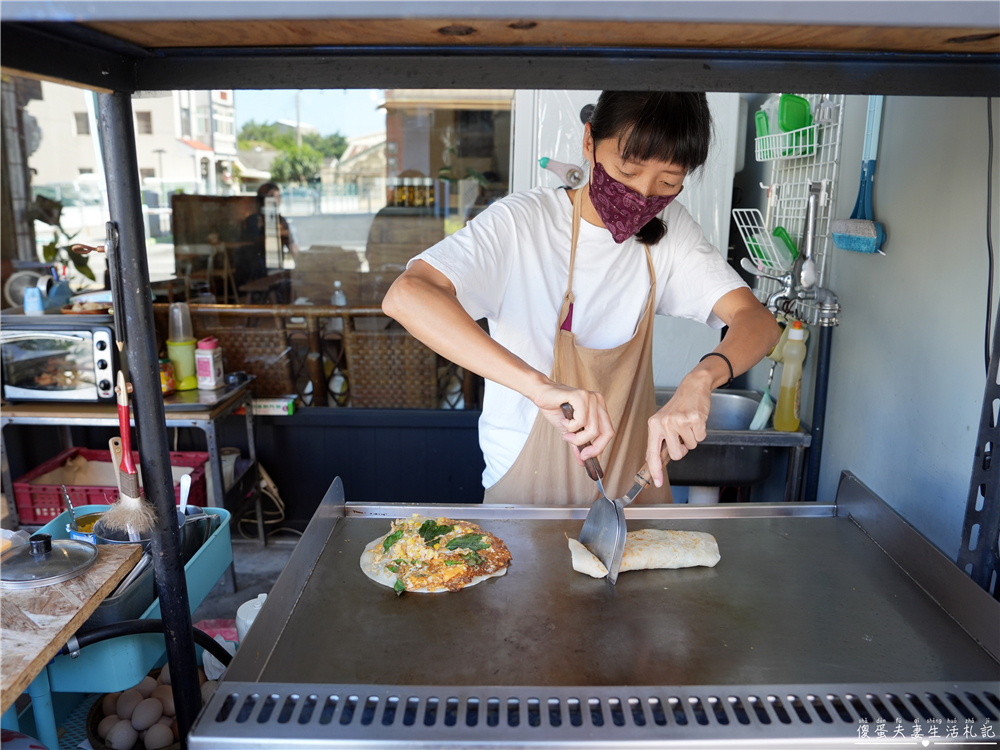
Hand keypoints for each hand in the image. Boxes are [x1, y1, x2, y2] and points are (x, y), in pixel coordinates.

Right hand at [528, 382, 613, 464]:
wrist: (541, 394)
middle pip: (606, 432)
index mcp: (599, 407)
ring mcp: (591, 397)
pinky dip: (570, 426)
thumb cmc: (556, 410)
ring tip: (566, 434)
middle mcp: (598, 401)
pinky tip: (563, 420)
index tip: (586, 458)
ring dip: (576, 438)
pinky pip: (581, 421)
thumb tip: (584, 462)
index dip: (599, 448)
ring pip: (592, 429)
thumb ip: (579, 444)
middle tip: (582, 453)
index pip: (608, 432)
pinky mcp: (580, 396)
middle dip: (594, 448)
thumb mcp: (570, 431)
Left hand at [646, 371, 712, 486]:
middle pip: (676, 455)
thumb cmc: (678, 407)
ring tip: (688, 425)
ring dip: (692, 439)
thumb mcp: (662, 422)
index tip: (657, 482)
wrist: (692, 387)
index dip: (655, 470)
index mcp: (654, 425)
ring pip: (690, 447)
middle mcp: (664, 423)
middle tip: (682, 436)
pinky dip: (700, 432)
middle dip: (682, 449)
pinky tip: (696, 421)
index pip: (652, 453)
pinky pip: (700, 438)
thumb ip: (660, 441)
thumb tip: (656, 463)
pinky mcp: (694, 419)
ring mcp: (680, 421)